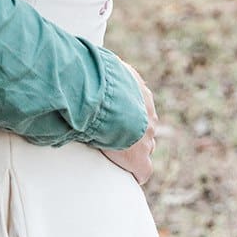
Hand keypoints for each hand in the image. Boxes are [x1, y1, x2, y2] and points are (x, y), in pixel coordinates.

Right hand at [99, 64, 158, 185]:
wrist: (108, 104)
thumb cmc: (101, 82)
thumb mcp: (104, 65)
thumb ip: (103, 67)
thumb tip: (88, 59)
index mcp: (141, 95)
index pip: (140, 108)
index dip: (128, 115)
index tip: (117, 118)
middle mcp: (148, 118)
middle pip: (146, 130)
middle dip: (134, 134)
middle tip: (116, 137)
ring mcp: (146, 139)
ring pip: (145, 149)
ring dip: (134, 151)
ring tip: (118, 156)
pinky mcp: (139, 159)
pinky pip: (143, 172)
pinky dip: (137, 174)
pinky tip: (131, 177)